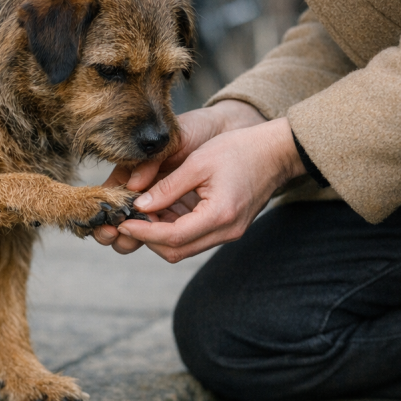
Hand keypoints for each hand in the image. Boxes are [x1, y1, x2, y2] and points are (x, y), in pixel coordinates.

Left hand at [113, 116, 305, 261]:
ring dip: (159, 236)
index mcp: (219, 215)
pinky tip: (159, 212)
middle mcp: (225, 232)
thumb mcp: (198, 162)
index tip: (123, 224)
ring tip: (138, 216)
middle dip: (148, 240)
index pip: (173, 237)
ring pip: (184, 247)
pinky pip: (194, 237)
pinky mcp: (227, 228)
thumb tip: (139, 206)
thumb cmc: (240, 150)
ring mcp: (228, 233)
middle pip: (176, 250)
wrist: (277, 152)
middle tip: (125, 222)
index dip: (144, 233)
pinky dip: (173, 229)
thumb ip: (168, 187)